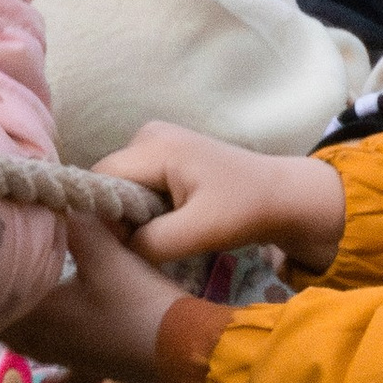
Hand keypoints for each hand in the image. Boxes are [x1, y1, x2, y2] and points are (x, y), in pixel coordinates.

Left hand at [0, 217, 186, 382]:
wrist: (182, 348)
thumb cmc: (137, 300)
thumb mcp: (106, 252)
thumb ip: (75, 221)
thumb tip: (48, 192)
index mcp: (40, 314)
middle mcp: (45, 342)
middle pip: (6, 328)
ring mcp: (69, 359)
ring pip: (30, 348)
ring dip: (17, 332)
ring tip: (7, 315)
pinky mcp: (93, 368)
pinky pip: (66, 373)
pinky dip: (54, 374)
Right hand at [96, 124, 345, 272]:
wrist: (281, 195)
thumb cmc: (243, 210)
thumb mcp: (195, 233)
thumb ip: (147, 242)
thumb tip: (111, 248)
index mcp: (153, 145)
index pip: (100, 180)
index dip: (103, 215)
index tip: (126, 243)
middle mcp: (148, 134)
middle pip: (110, 181)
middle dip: (122, 215)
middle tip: (151, 240)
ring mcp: (157, 140)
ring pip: (124, 185)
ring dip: (137, 213)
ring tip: (168, 230)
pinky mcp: (167, 153)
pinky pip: (139, 183)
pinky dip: (149, 206)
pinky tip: (173, 220)